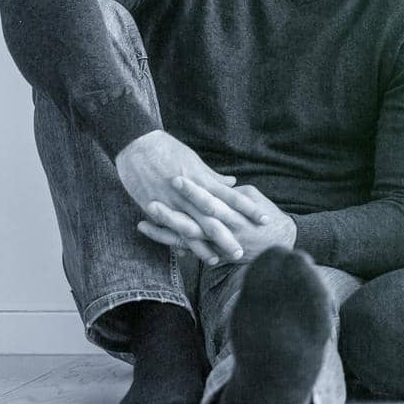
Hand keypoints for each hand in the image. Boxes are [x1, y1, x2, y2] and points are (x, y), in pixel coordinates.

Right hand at [116, 131, 269, 263]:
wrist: (138, 143)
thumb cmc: (167, 149)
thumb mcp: (194, 161)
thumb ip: (212, 177)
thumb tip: (232, 183)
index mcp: (203, 179)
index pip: (231, 197)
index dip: (248, 209)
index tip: (265, 219)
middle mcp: (191, 192)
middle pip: (214, 218)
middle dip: (228, 236)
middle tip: (241, 252)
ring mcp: (172, 200)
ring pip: (192, 228)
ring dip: (204, 246)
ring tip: (217, 260)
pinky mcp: (153, 205)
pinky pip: (168, 228)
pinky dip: (178, 240)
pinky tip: (186, 254)